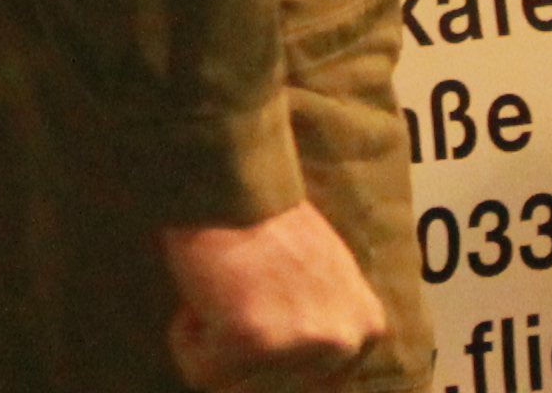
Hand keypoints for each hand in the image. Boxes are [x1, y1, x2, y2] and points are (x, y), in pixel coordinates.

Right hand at [161, 202, 386, 391]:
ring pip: (232, 378)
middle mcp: (343, 341)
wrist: (230, 179)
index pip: (319, 382)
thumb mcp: (325, 272)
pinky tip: (196, 293)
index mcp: (367, 326)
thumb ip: (321, 313)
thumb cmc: (267, 216)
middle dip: (240, 351)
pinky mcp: (251, 340)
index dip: (276, 356)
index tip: (255, 322)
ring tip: (215, 290)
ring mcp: (299, 344)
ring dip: (211, 340)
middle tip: (229, 301)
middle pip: (273, 386)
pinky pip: (199, 366)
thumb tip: (284, 349)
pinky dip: (185, 335)